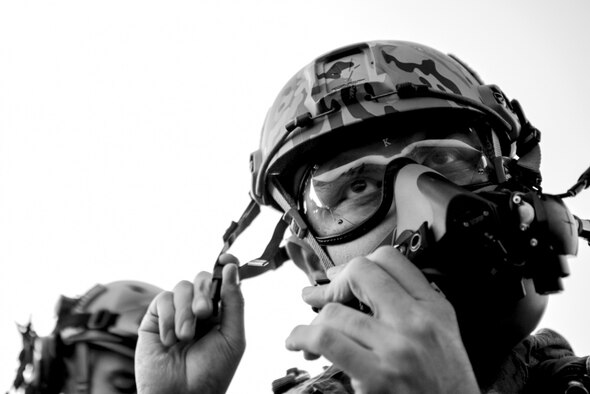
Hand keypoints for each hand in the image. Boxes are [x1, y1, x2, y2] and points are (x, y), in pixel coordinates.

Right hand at [135, 255, 245, 393]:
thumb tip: (231, 269)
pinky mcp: (154, 318)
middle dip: (204, 292)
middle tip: (204, 314)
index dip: (226, 266)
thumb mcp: (233, 337)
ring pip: (182, 286)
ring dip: (185, 312)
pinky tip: (169, 341)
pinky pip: (162, 299)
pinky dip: (168, 319)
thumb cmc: (212, 372)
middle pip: (202, 278)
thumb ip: (234, 302)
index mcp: (221, 312)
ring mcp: (176, 312)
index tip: (228, 259)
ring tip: (185, 337)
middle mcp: (199, 309)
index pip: (223, 281)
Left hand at [285, 246, 478, 393]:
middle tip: (318, 296)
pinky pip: (327, 340)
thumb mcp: (443, 334)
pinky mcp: (377, 375)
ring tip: (306, 335)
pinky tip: (298, 343)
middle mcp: (416, 321)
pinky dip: (302, 337)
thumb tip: (369, 287)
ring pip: (336, 311)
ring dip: (312, 323)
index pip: (390, 260)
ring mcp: (396, 347)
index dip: (357, 263)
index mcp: (434, 307)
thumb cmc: (446, 384)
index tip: (342, 276)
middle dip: (331, 284)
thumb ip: (414, 305)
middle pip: (361, 273)